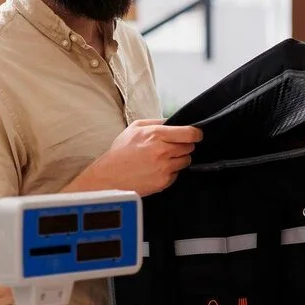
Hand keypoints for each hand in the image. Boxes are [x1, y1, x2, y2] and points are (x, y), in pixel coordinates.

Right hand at [76, 119, 202, 196]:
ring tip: (161, 159)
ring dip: (178, 159)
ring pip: (185, 161)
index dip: (196, 134)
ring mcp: (164, 168)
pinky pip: (177, 174)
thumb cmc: (120, 152)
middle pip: (189, 147)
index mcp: (156, 135)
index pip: (190, 133)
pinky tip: (156, 169)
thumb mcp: (135, 128)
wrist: (109, 177)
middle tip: (171, 147)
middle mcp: (163, 151)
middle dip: (184, 146)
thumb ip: (157, 122)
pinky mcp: (164, 182)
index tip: (196, 135)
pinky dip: (170, 172)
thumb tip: (174, 122)